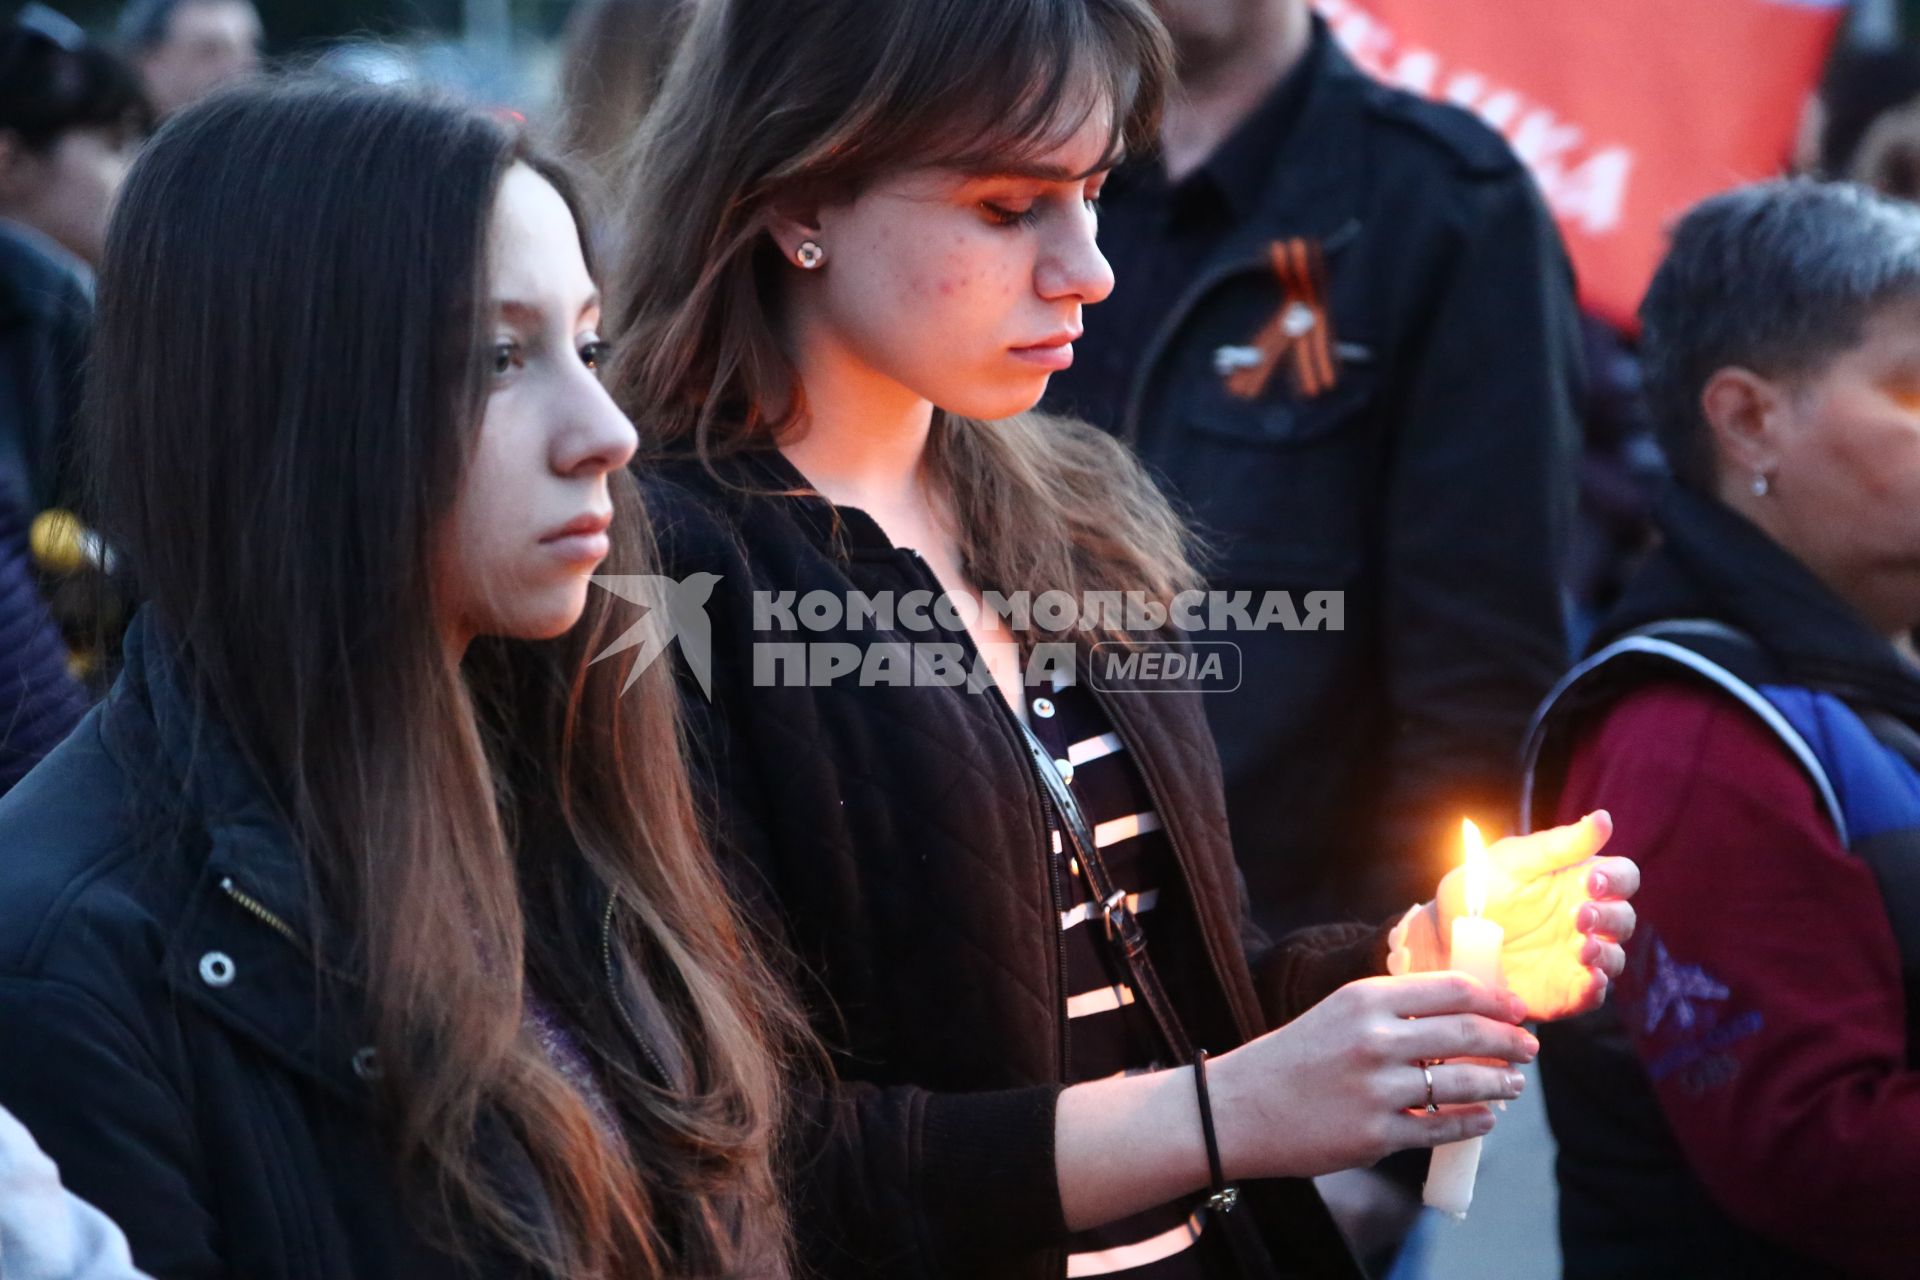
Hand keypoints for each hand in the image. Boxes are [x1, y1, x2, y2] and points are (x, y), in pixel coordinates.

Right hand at [1208, 973, 1536, 1180]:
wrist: (1240, 1108)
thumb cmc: (1293, 1058)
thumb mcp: (1339, 1013)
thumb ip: (1393, 1009)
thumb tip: (1461, 1012)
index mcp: (1366, 998)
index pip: (1452, 989)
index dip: (1496, 998)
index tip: (1518, 1008)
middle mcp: (1375, 1038)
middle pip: (1468, 1032)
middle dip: (1510, 1040)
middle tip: (1528, 1047)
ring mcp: (1377, 1088)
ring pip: (1464, 1082)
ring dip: (1500, 1083)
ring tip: (1513, 1085)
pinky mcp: (1376, 1134)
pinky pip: (1443, 1126)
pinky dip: (1473, 1122)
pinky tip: (1485, 1118)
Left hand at [1402, 811, 1638, 1020]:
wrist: (1444, 938)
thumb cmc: (1480, 891)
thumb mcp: (1512, 862)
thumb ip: (1557, 844)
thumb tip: (1602, 818)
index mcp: (1579, 882)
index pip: (1622, 876)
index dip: (1616, 879)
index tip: (1592, 882)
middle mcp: (1587, 921)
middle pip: (1624, 918)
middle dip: (1609, 917)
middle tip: (1579, 917)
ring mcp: (1578, 958)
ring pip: (1614, 958)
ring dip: (1605, 954)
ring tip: (1581, 948)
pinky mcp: (1565, 991)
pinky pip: (1592, 995)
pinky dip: (1594, 989)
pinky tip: (1586, 979)